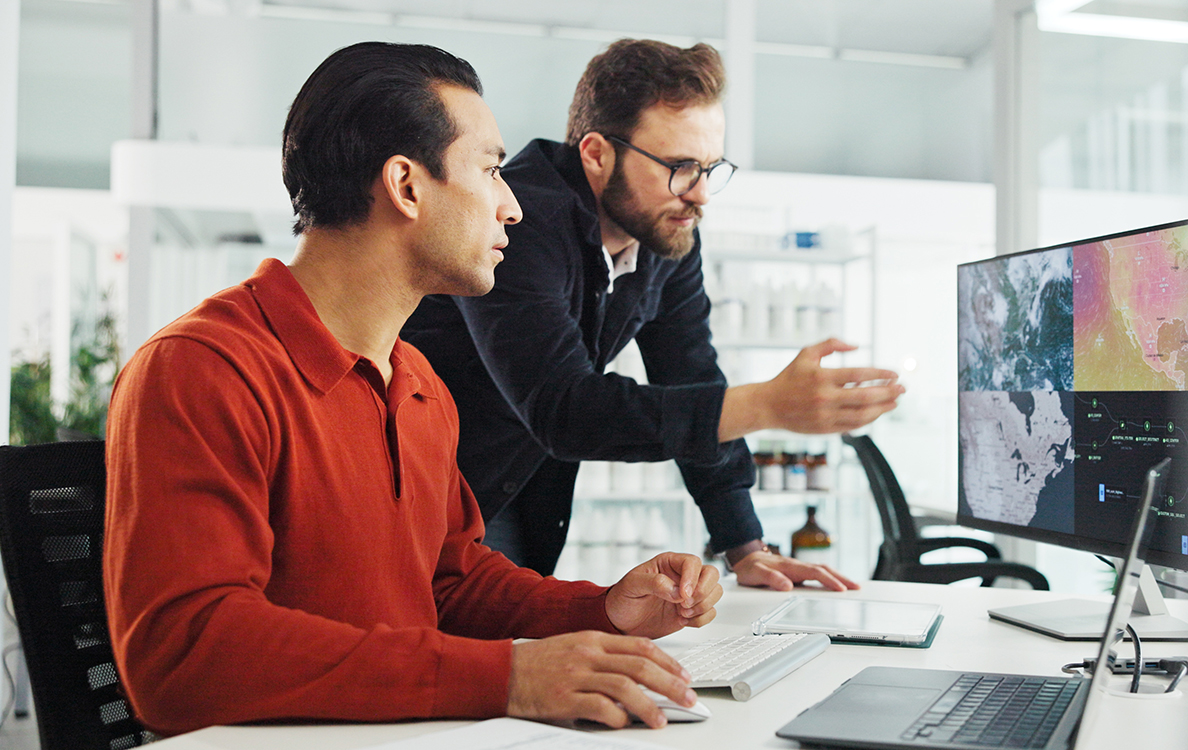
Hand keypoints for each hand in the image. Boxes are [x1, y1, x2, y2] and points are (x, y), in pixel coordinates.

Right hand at [508, 631, 695, 728]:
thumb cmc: (538, 663)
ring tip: (662, 719)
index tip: (684, 675)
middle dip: (670, 683)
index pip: (640, 646)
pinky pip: (600, 708)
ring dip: (649, 705)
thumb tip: (637, 674)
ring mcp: (577, 676)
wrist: (502, 672)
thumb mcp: (574, 648)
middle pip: (640, 666)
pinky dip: (616, 717)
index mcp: (593, 639)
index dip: (668, 661)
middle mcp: (588, 654)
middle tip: (688, 698)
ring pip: (625, 687)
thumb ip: (603, 656)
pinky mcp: (564, 698)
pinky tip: (624, 724)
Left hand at [604, 552, 721, 638]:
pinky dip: (700, 619)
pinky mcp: (690, 611)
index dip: (692, 578)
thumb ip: (654, 583)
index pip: (692, 562)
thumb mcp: (632, 585)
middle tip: (685, 605)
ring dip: (702, 606)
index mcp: (668, 563)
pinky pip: (709, 612)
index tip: (683, 595)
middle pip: (711, 574)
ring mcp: (688, 594)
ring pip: (715, 592)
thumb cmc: (623, 598)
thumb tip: (676, 590)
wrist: (620, 622)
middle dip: (703, 591)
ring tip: (681, 613)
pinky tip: (682, 621)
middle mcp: (682, 576)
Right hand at [719, 338, 903, 440]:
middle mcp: (825, 398)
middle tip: (902, 388)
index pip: (859, 374)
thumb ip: (830, 344)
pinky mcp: (824, 429)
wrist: (768, 406)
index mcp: (822, 377)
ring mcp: (825, 416)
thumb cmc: (789, 377)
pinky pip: (852, 425)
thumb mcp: (806, 354)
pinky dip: (868, 419)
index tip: (894, 373)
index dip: (880, 373)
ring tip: (894, 402)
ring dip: (882, 408)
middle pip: (865, 396)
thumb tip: (856, 346)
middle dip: (888, 392)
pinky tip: (877, 412)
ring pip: (862, 415)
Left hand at [731, 548, 859, 591]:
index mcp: (790, 567)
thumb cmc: (750, 567)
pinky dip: (830, 578)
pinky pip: (817, 574)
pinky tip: (835, 585)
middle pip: (824, 570)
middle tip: (857, 587)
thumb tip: (787, 586)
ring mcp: (798, 569)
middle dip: (842, 578)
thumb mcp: (756, 574)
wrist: (745, 558)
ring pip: (823, 571)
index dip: (829, 581)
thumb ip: (771, 579)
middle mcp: (797, 566)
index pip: (815, 573)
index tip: (842, 589)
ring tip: (853, 587)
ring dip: (838, 577)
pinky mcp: (797, 573)